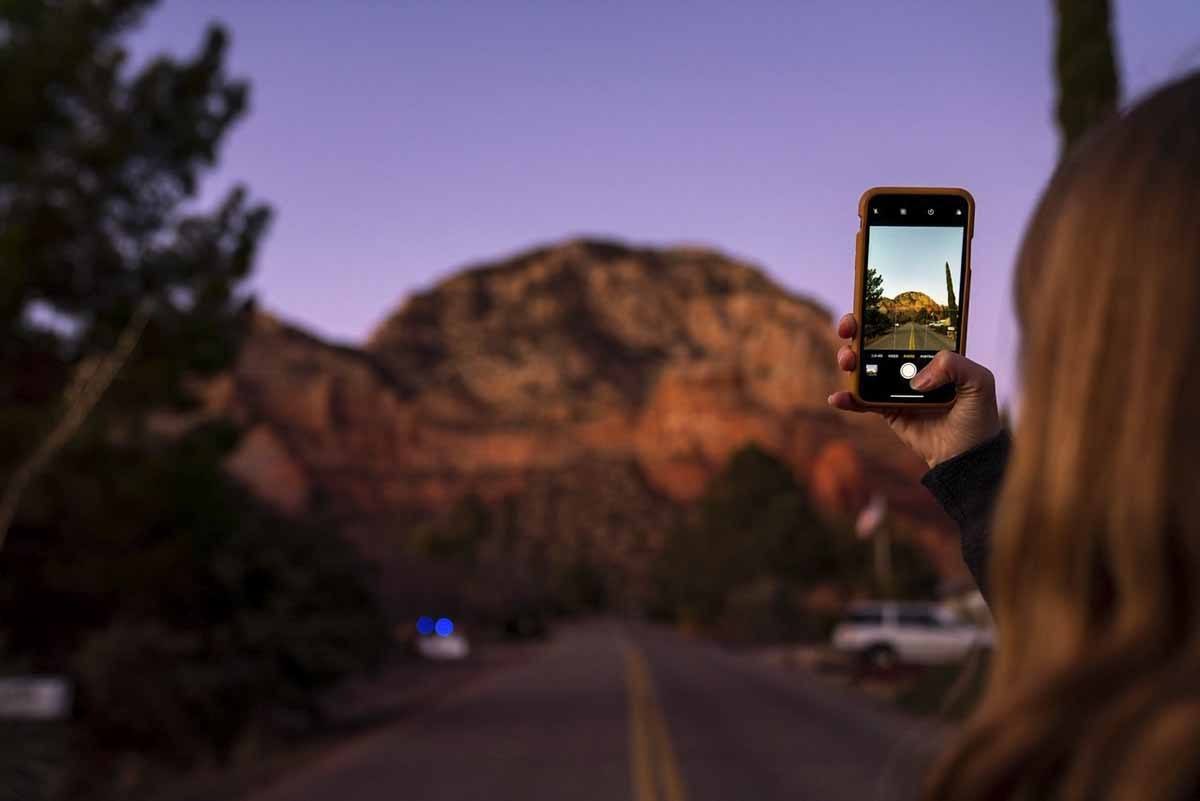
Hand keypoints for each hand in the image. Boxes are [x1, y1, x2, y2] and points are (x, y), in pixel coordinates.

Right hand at [827, 313, 1001, 467]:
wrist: (967, 457)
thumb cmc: (978, 417)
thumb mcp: (979, 382)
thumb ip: (954, 365)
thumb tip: (916, 378)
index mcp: (932, 353)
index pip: (904, 326)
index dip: (883, 313)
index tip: (868, 306)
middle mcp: (911, 366)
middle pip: (876, 342)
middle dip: (856, 330)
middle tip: (848, 329)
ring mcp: (896, 387)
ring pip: (864, 367)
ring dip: (848, 359)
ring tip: (848, 361)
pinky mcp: (887, 410)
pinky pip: (862, 401)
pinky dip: (847, 399)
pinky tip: (838, 398)